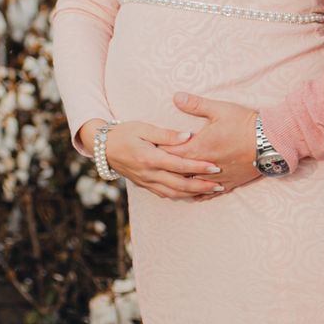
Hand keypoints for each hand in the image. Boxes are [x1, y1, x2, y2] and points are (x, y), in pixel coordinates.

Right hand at [76, 119, 224, 200]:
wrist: (103, 147)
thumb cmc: (124, 132)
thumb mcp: (144, 128)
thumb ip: (166, 134)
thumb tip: (188, 136)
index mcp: (150, 158)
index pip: (179, 165)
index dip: (199, 167)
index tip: (215, 166)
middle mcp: (149, 174)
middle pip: (180, 184)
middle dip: (201, 186)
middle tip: (220, 185)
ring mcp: (146, 182)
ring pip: (173, 193)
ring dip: (194, 194)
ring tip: (211, 191)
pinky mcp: (145, 185)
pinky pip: (165, 194)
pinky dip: (181, 196)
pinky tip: (192, 195)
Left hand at [159, 93, 261, 193]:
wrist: (271, 141)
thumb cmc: (244, 123)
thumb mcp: (219, 109)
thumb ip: (195, 104)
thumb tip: (176, 97)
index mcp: (199, 148)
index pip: (170, 153)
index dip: (158, 150)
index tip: (148, 148)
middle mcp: (205, 167)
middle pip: (178, 172)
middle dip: (165, 168)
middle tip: (153, 166)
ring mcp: (217, 177)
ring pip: (192, 186)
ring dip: (180, 183)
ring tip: (168, 182)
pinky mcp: (229, 183)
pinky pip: (209, 193)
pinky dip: (198, 193)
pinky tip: (192, 194)